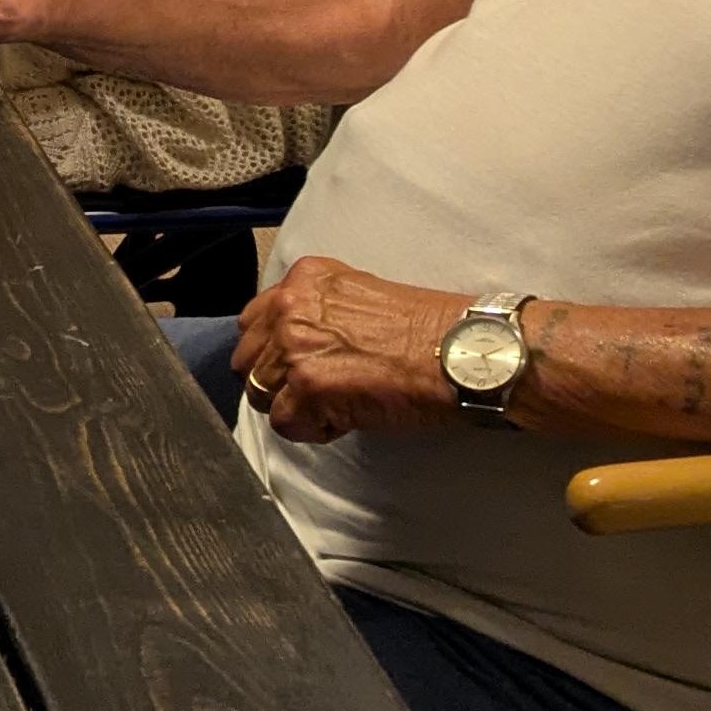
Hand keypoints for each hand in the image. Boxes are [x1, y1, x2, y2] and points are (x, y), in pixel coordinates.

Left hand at [232, 258, 470, 442]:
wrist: (461, 352)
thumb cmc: (427, 329)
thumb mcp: (359, 296)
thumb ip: (316, 311)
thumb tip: (289, 343)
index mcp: (303, 280)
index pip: (252, 322)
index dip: (273, 352)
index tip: (300, 366)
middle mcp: (291, 308)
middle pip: (248, 361)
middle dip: (277, 382)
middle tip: (320, 392)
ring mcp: (295, 348)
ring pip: (260, 395)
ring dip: (296, 407)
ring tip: (340, 403)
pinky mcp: (308, 388)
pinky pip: (284, 424)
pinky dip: (314, 429)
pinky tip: (347, 417)